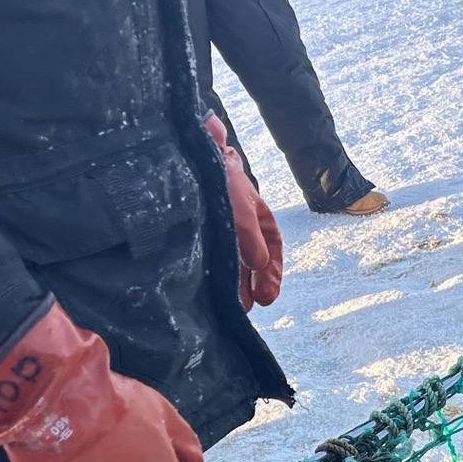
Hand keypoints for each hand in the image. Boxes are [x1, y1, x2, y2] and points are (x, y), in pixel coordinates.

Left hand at [204, 115, 282, 308]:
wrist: (189, 154)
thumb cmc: (220, 176)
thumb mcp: (240, 204)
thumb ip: (249, 233)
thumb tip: (258, 264)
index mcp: (259, 217)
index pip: (272, 248)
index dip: (272, 274)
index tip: (267, 297)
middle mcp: (241, 226)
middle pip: (252, 261)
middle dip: (254, 285)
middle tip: (252, 306)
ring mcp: (220, 229)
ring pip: (232, 263)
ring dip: (235, 286)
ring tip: (235, 306)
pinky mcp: (199, 233)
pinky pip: (210, 258)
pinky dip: (215, 275)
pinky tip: (212, 290)